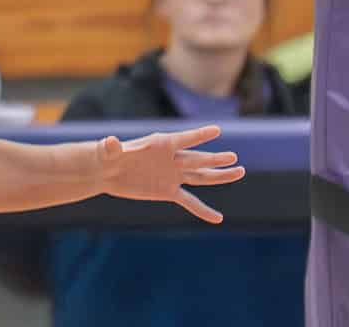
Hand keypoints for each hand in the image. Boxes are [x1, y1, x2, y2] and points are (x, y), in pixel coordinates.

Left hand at [98, 124, 244, 223]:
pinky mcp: (168, 191)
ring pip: (200, 176)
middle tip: (234, 157)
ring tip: (240, 172)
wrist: (108, 171)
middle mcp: (171, 158)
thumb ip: (111, 146)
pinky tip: (218, 219)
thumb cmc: (108, 155)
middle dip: (215, 159)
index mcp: (160, 144)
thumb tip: (109, 142)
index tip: (217, 130)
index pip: (183, 139)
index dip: (198, 135)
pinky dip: (203, 210)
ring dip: (219, 176)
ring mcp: (172, 175)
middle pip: (197, 159)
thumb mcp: (108, 151)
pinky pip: (189, 201)